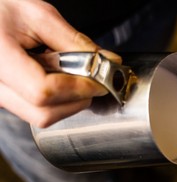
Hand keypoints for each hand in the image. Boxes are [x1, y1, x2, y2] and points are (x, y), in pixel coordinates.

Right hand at [0, 0, 119, 126]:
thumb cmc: (0, 8)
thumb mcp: (39, 16)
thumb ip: (74, 42)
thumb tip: (106, 61)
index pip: (44, 91)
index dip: (78, 88)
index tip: (100, 79)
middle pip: (44, 113)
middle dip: (77, 99)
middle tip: (92, 79)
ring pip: (41, 116)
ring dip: (68, 100)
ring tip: (68, 72)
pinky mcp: (6, 100)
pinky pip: (35, 111)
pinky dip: (56, 100)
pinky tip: (55, 77)